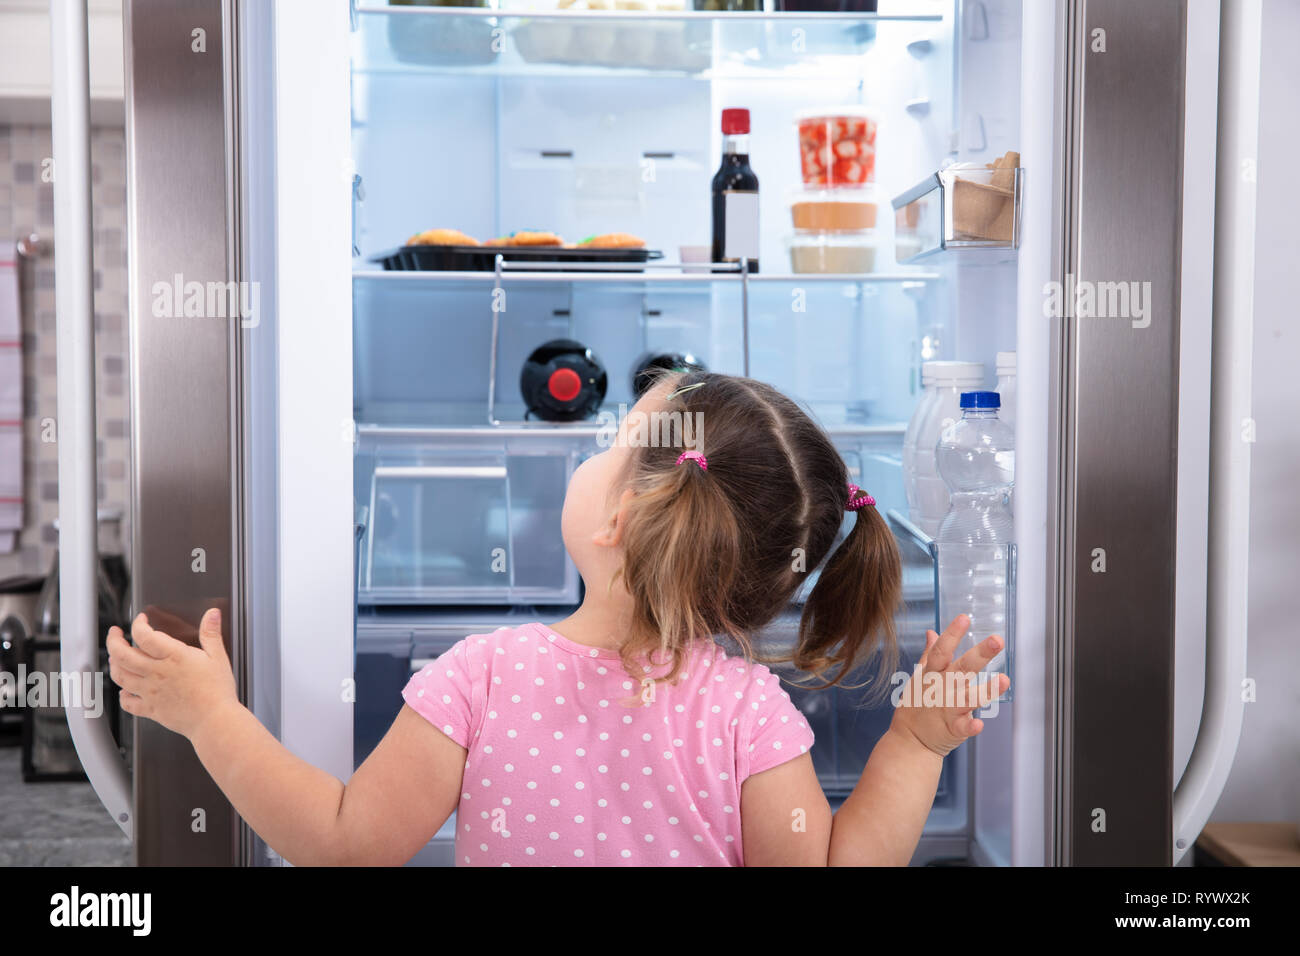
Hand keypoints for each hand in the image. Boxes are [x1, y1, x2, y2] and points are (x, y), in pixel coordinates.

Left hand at [106, 607, 238, 740]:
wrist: (214, 720)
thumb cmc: (217, 691)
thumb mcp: (218, 657)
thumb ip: (211, 633)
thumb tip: (212, 614)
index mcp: (173, 657)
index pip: (144, 636)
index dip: (138, 624)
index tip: (142, 619)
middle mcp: (157, 673)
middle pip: (122, 654)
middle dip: (113, 641)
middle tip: (115, 634)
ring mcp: (150, 692)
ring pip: (120, 676)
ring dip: (114, 664)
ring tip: (116, 657)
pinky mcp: (150, 709)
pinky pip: (128, 703)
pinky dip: (122, 695)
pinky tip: (125, 691)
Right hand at [888, 614, 1009, 757]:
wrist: (910, 741)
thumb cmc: (917, 706)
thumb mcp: (919, 677)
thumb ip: (929, 654)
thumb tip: (932, 631)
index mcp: (933, 674)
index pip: (942, 650)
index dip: (952, 634)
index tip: (965, 618)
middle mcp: (941, 689)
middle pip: (962, 668)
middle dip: (980, 654)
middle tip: (997, 640)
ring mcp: (947, 709)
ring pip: (968, 697)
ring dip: (985, 689)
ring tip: (1004, 680)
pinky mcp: (953, 729)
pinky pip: (963, 727)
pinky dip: (970, 726)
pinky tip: (979, 723)